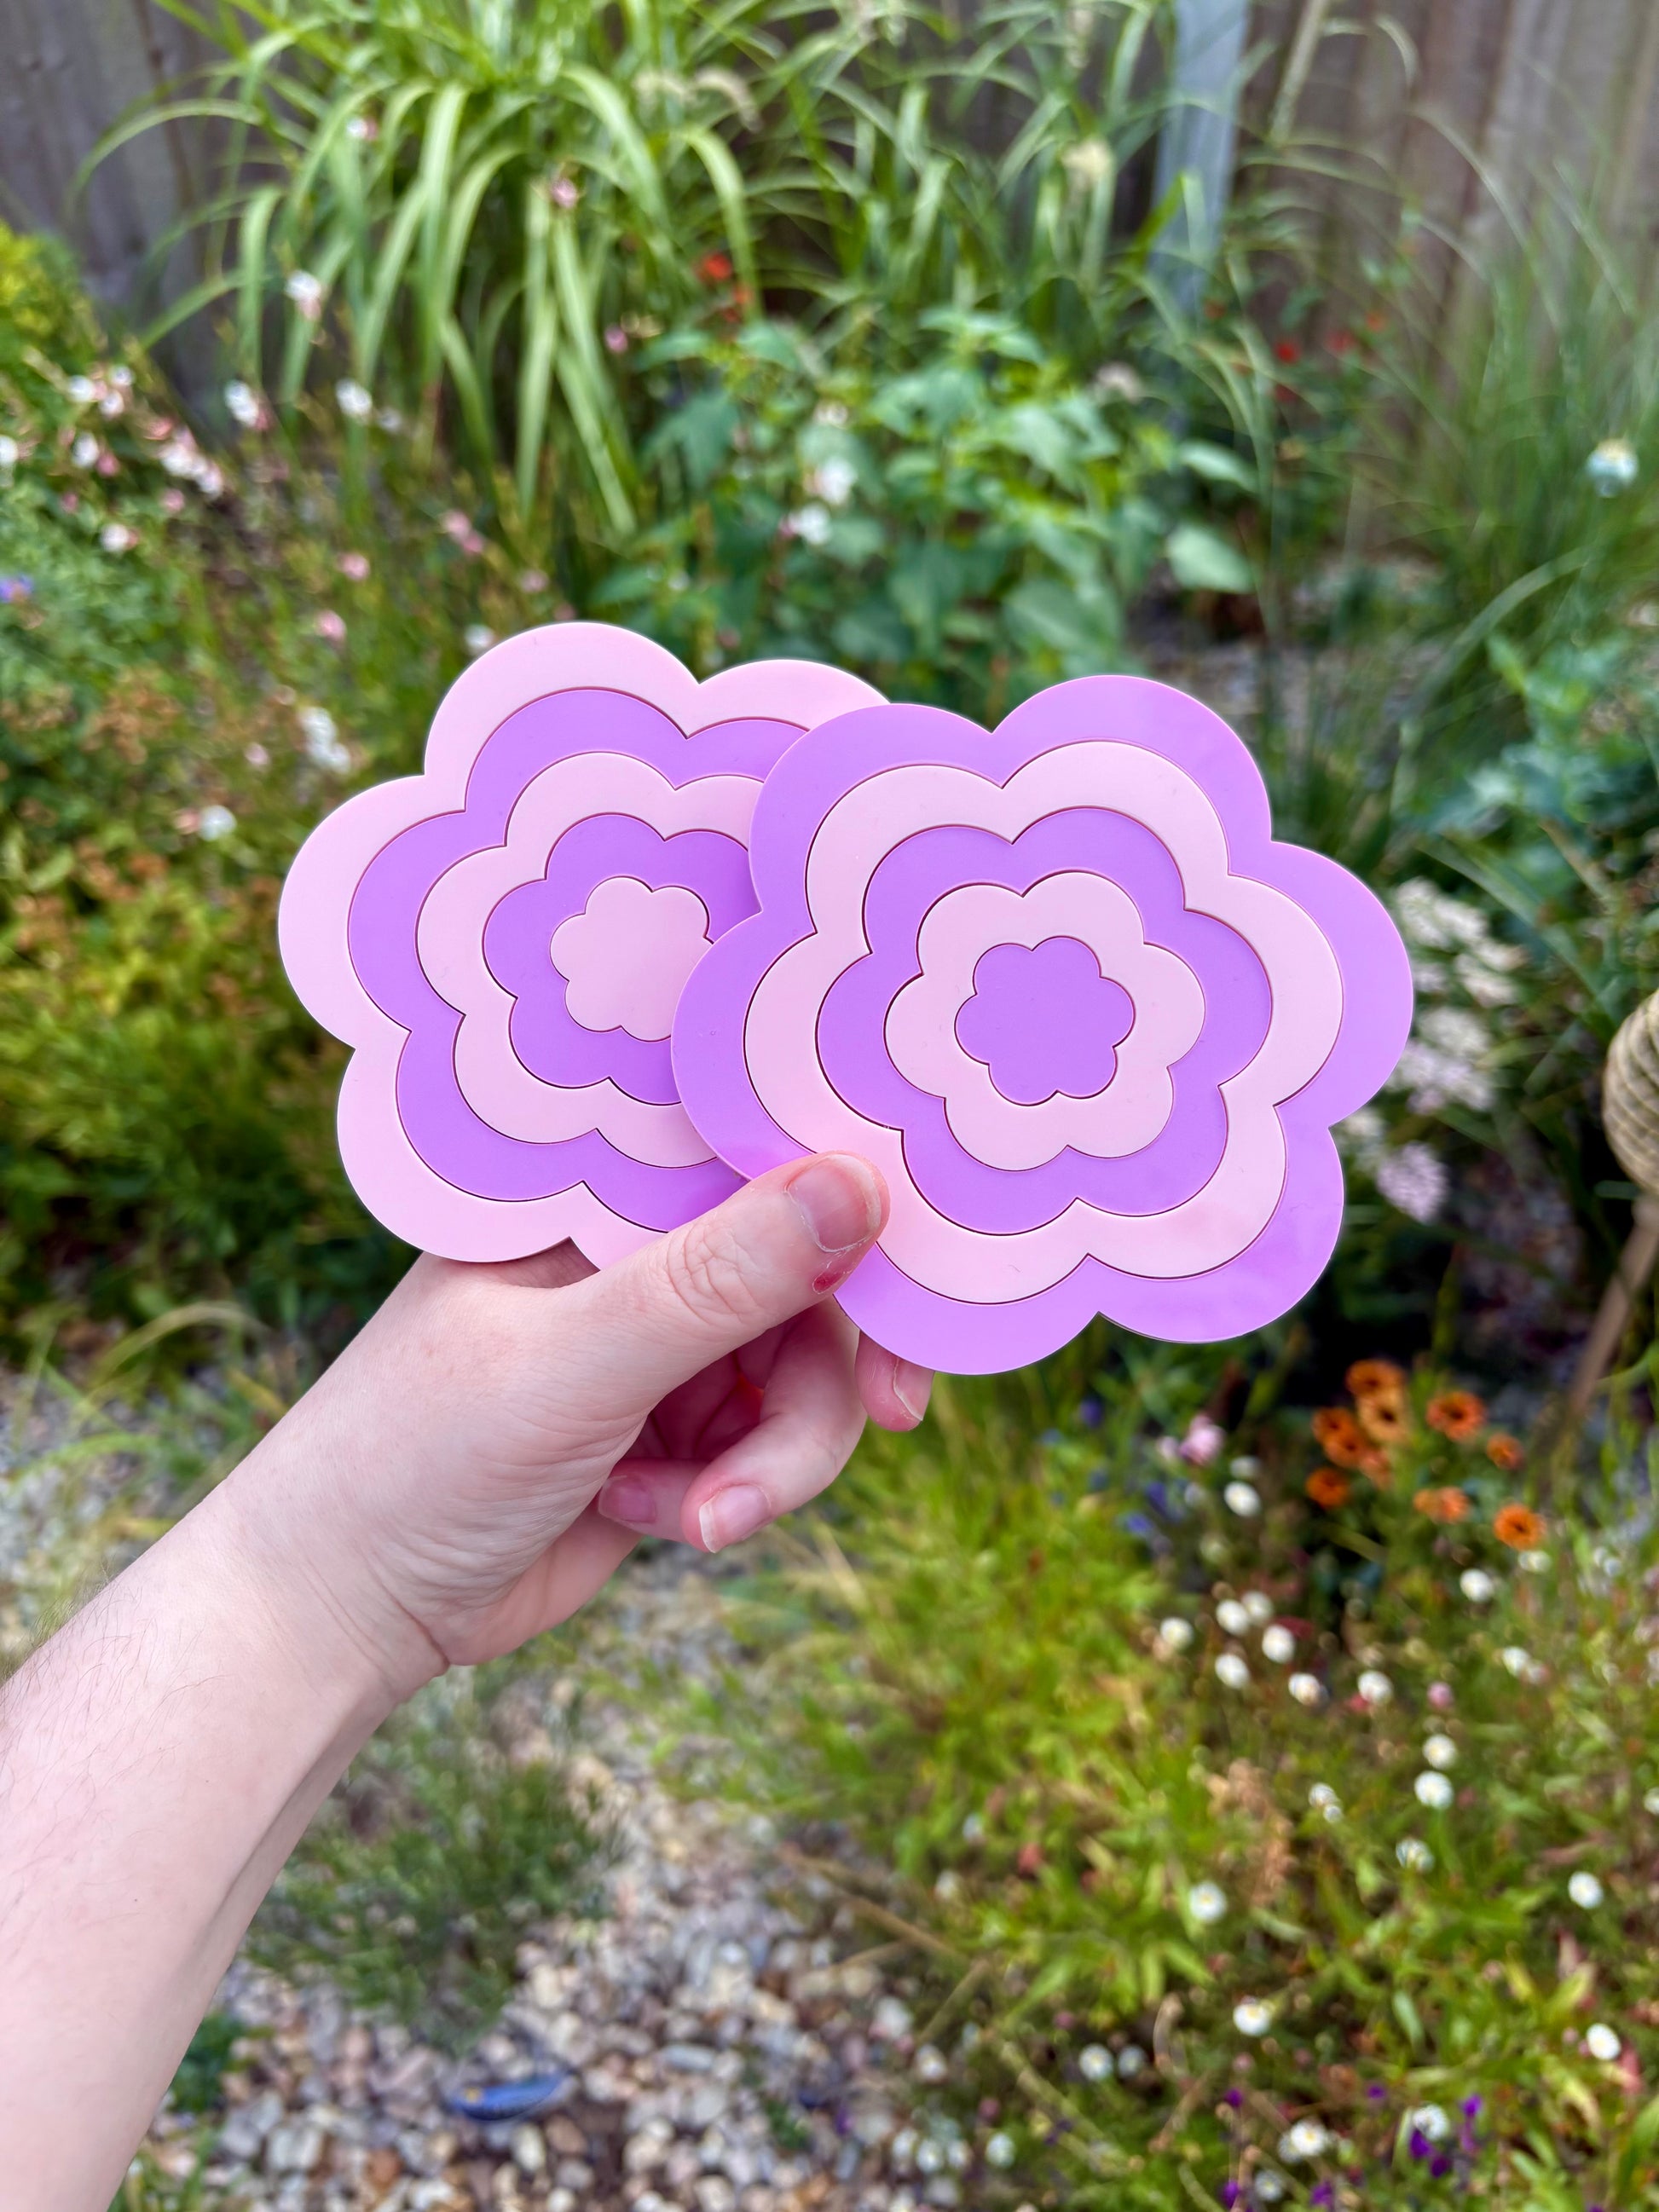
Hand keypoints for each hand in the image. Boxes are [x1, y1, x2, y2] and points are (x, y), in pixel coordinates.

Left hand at [224, 1152, 931, 1701]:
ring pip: (801, 1374)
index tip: (923, 1265)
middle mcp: (636, 1252)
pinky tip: (652, 1520)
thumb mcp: (578, 1361)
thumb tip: (859, 1185)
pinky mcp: (673, 1430)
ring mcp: (658, 1343)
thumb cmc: (419, 1455)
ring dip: (778, 1457)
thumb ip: (720, 1281)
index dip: (850, 1198)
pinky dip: (737, 1492)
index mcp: (597, 1191)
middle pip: (807, 1276)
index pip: (754, 1152)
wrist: (347, 1611)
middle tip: (885, 1418)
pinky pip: (769, 1443)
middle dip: (832, 1368)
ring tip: (702, 1522)